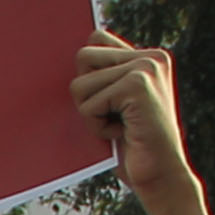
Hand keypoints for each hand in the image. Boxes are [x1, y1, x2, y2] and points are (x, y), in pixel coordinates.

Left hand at [72, 31, 194, 201]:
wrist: (161, 175)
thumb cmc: (130, 145)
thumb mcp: (113, 106)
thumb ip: (99, 79)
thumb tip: (53, 59)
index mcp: (147, 57)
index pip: (95, 39)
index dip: (86, 70)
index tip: (94, 94)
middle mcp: (151, 56)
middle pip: (83, 56)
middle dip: (85, 94)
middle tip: (112, 115)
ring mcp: (146, 67)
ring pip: (80, 84)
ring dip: (90, 114)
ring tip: (119, 126)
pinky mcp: (137, 84)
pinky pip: (88, 104)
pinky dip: (96, 126)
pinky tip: (121, 133)